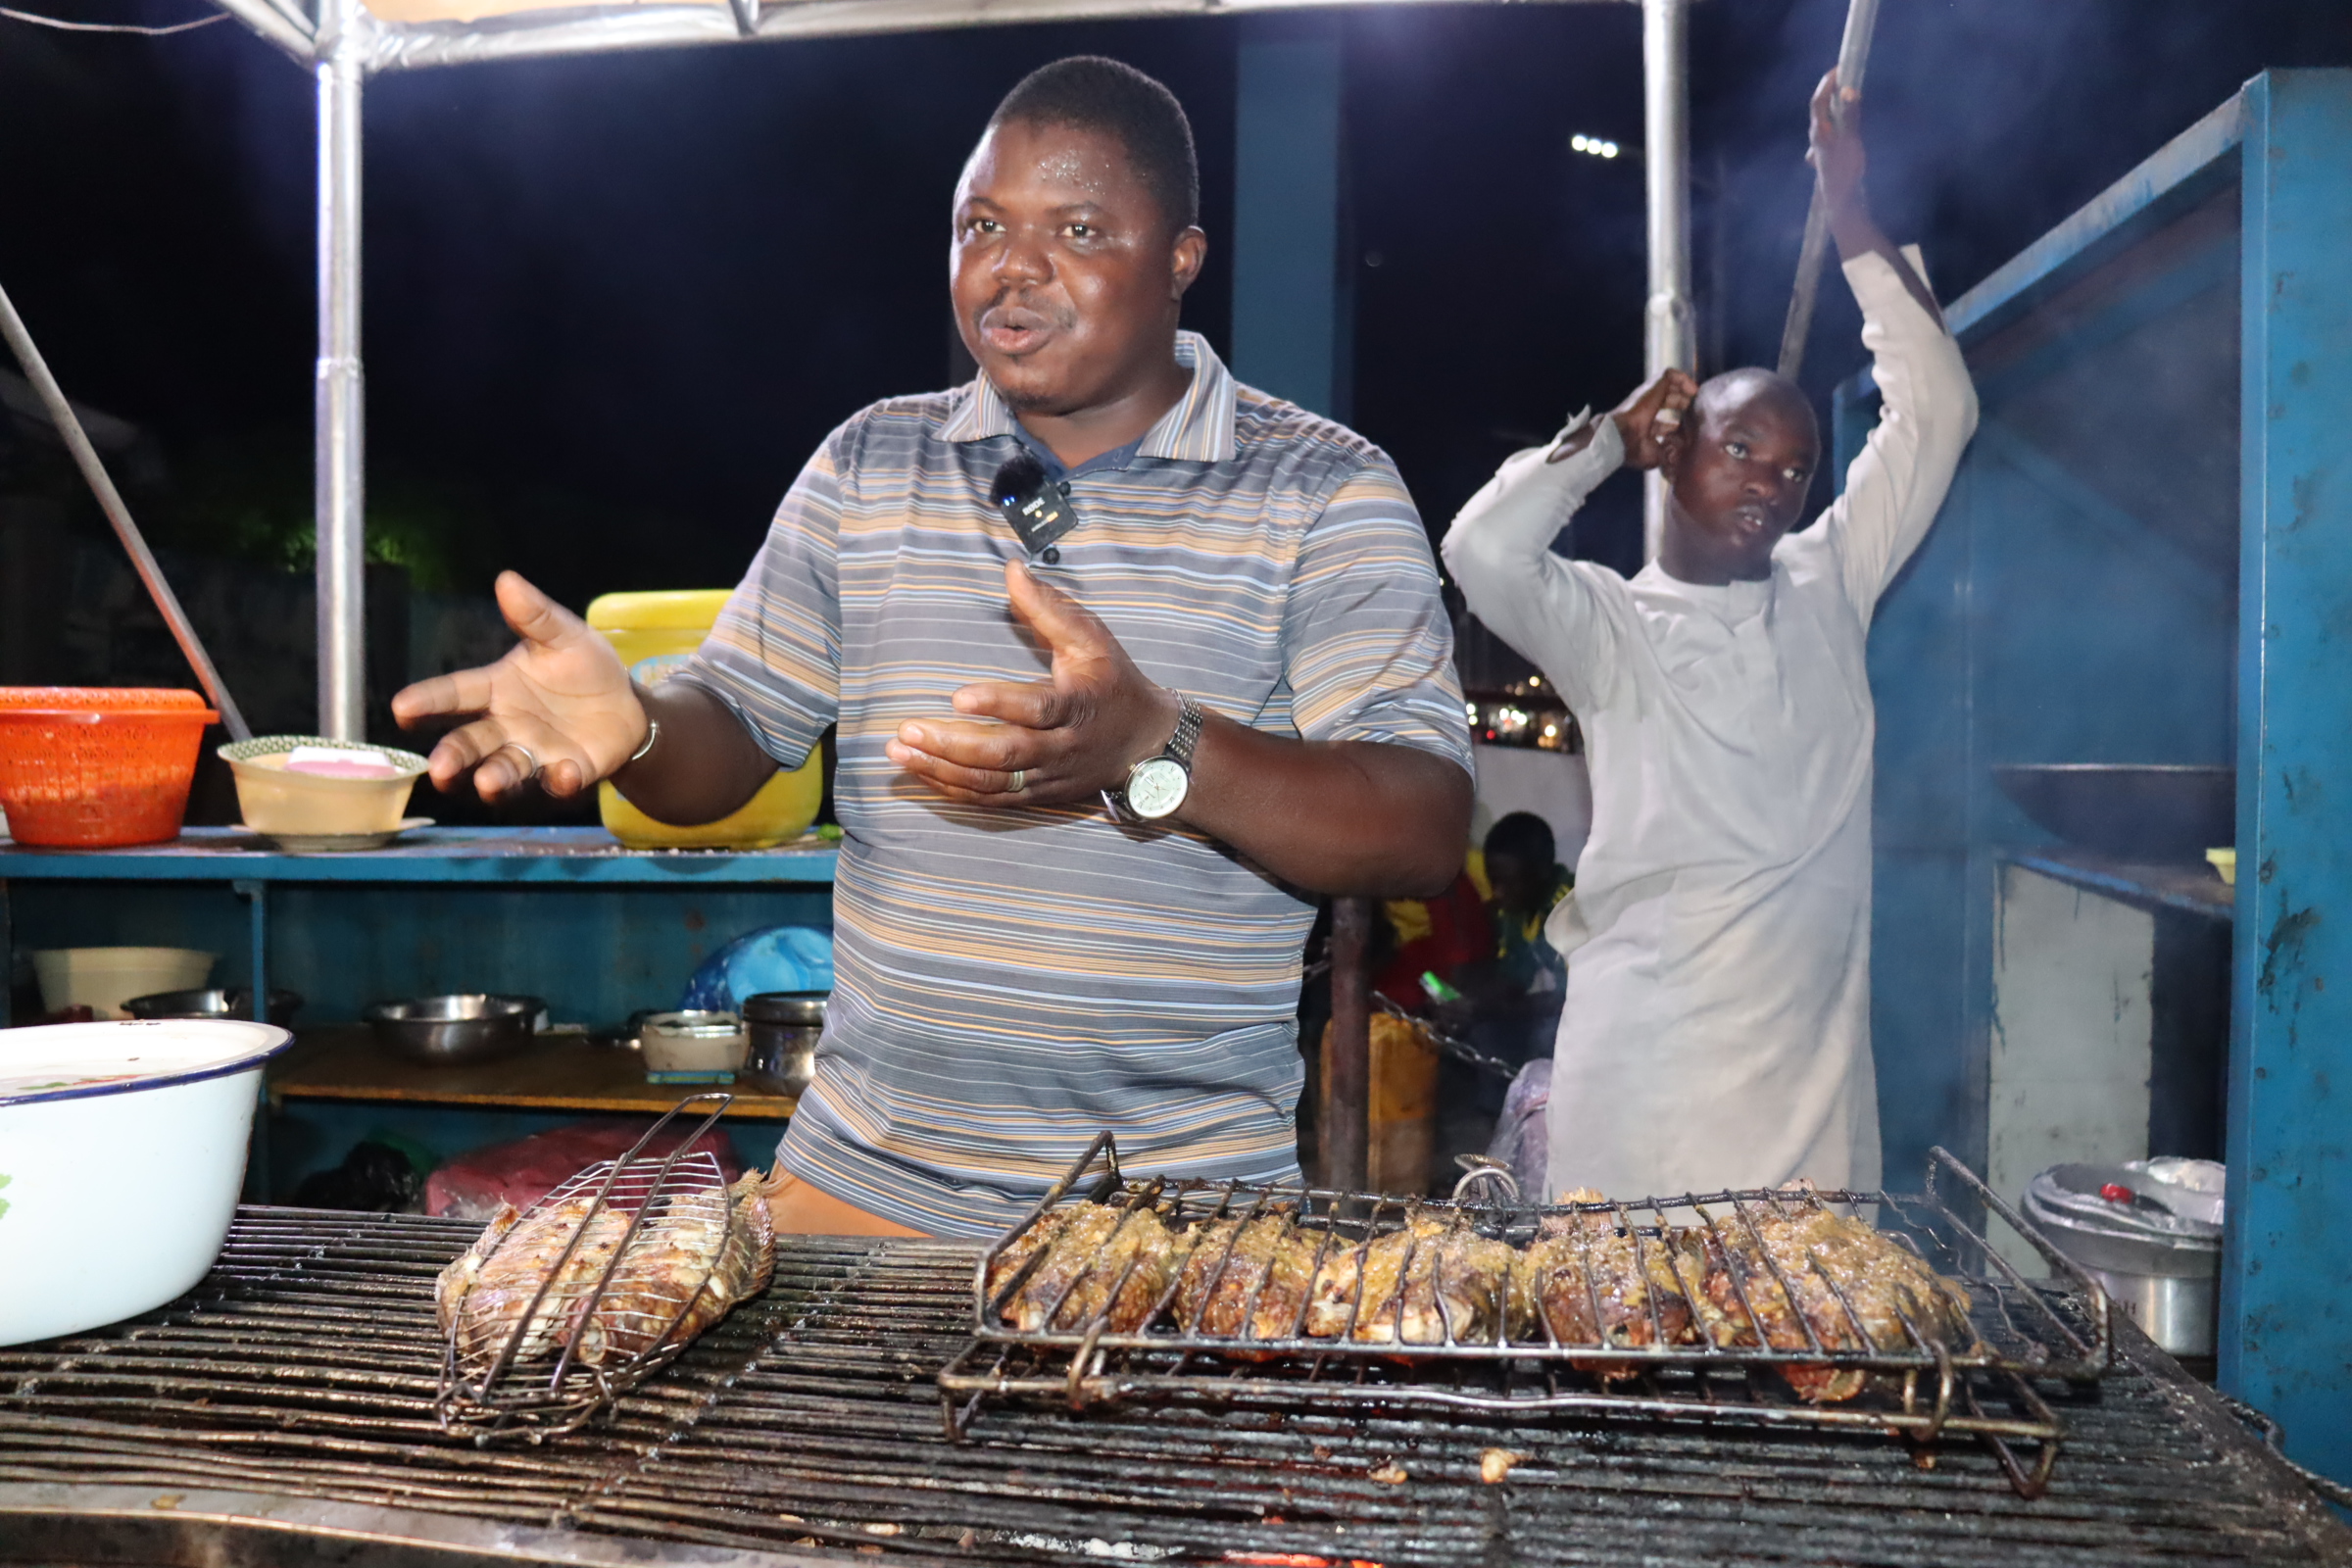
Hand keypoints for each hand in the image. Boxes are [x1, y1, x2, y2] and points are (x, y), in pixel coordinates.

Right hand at [389, 570, 648, 800]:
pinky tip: (564, 772)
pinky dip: (559, 780)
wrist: (626, 704)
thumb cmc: (583, 667)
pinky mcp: (567, 773)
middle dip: (453, 756)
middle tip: (438, 768)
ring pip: (504, 769)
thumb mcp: (564, 636)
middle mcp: (507, 726)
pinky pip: (558, 781)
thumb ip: (536, 616)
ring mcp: (535, 753)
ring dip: (494, 777)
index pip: (456, 692)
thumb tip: (507, 580)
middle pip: (470, 743)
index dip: (428, 700)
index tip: (401, 708)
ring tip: (487, 782)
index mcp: (498, 688)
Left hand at [886, 561, 1178, 806]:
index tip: (958, 696)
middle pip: (1005, 755)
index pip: (1036, 709)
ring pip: (992, 783)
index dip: (998, 705)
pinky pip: (991, 800)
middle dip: (953, 745)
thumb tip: (1012, 569)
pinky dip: (954, 790)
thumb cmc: (1113, 683)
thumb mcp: (1092, 641)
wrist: (1147, 743)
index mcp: (1076, 706)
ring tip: (898, 753)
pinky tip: (921, 773)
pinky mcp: (1037, 794)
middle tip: (907, 730)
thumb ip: (1049, 609)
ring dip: (942, 770)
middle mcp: (1061, 747)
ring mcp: (1048, 776)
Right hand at [1608, 368, 1696, 470]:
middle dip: (1685, 404)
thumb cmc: (1633, 448)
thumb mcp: (1655, 456)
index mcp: (1645, 425)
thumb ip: (1668, 455)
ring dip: (1686, 390)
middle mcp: (1647, 408)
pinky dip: (1684, 380)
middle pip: (1669, 401)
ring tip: (1697, 397)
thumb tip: (1679, 457)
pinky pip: (1671, 375)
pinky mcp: (1654, 386)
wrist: (1621, 436)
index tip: (1691, 426)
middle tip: (1698, 410)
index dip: (1679, 422)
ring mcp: (1649, 396)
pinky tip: (1693, 391)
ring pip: (1670, 385)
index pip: (1664, 421)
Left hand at [1808, 69, 1866, 222]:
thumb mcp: (1851, 141)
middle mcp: (1816, 138)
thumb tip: (1849, 89)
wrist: (1840, 200)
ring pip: (1824, 121)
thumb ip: (1851, 115)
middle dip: (1829, 91)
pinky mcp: (1827, 156)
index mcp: (1819, 131)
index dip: (1826, 83)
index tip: (1838, 68)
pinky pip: (1830, 131)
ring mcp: (1820, 147)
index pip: (1818, 101)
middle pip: (1819, 109)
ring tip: (1844, 95)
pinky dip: (1836, 121)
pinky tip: (1841, 126)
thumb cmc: (1845, 170)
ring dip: (1832, 106)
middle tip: (1843, 77)